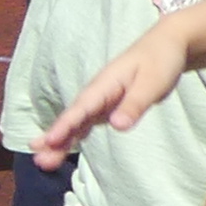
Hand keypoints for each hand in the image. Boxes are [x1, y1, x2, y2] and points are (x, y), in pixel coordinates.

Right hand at [29, 22, 192, 168]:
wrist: (166, 44)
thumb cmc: (160, 60)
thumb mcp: (152, 83)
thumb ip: (134, 104)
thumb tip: (116, 126)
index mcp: (104, 85)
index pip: (81, 108)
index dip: (64, 126)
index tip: (49, 141)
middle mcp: (97, 94)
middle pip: (73, 119)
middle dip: (55, 139)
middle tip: (39, 160)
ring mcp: (100, 101)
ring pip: (76, 123)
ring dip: (59, 142)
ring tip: (43, 161)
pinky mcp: (107, 107)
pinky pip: (85, 124)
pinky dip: (72, 136)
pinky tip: (61, 148)